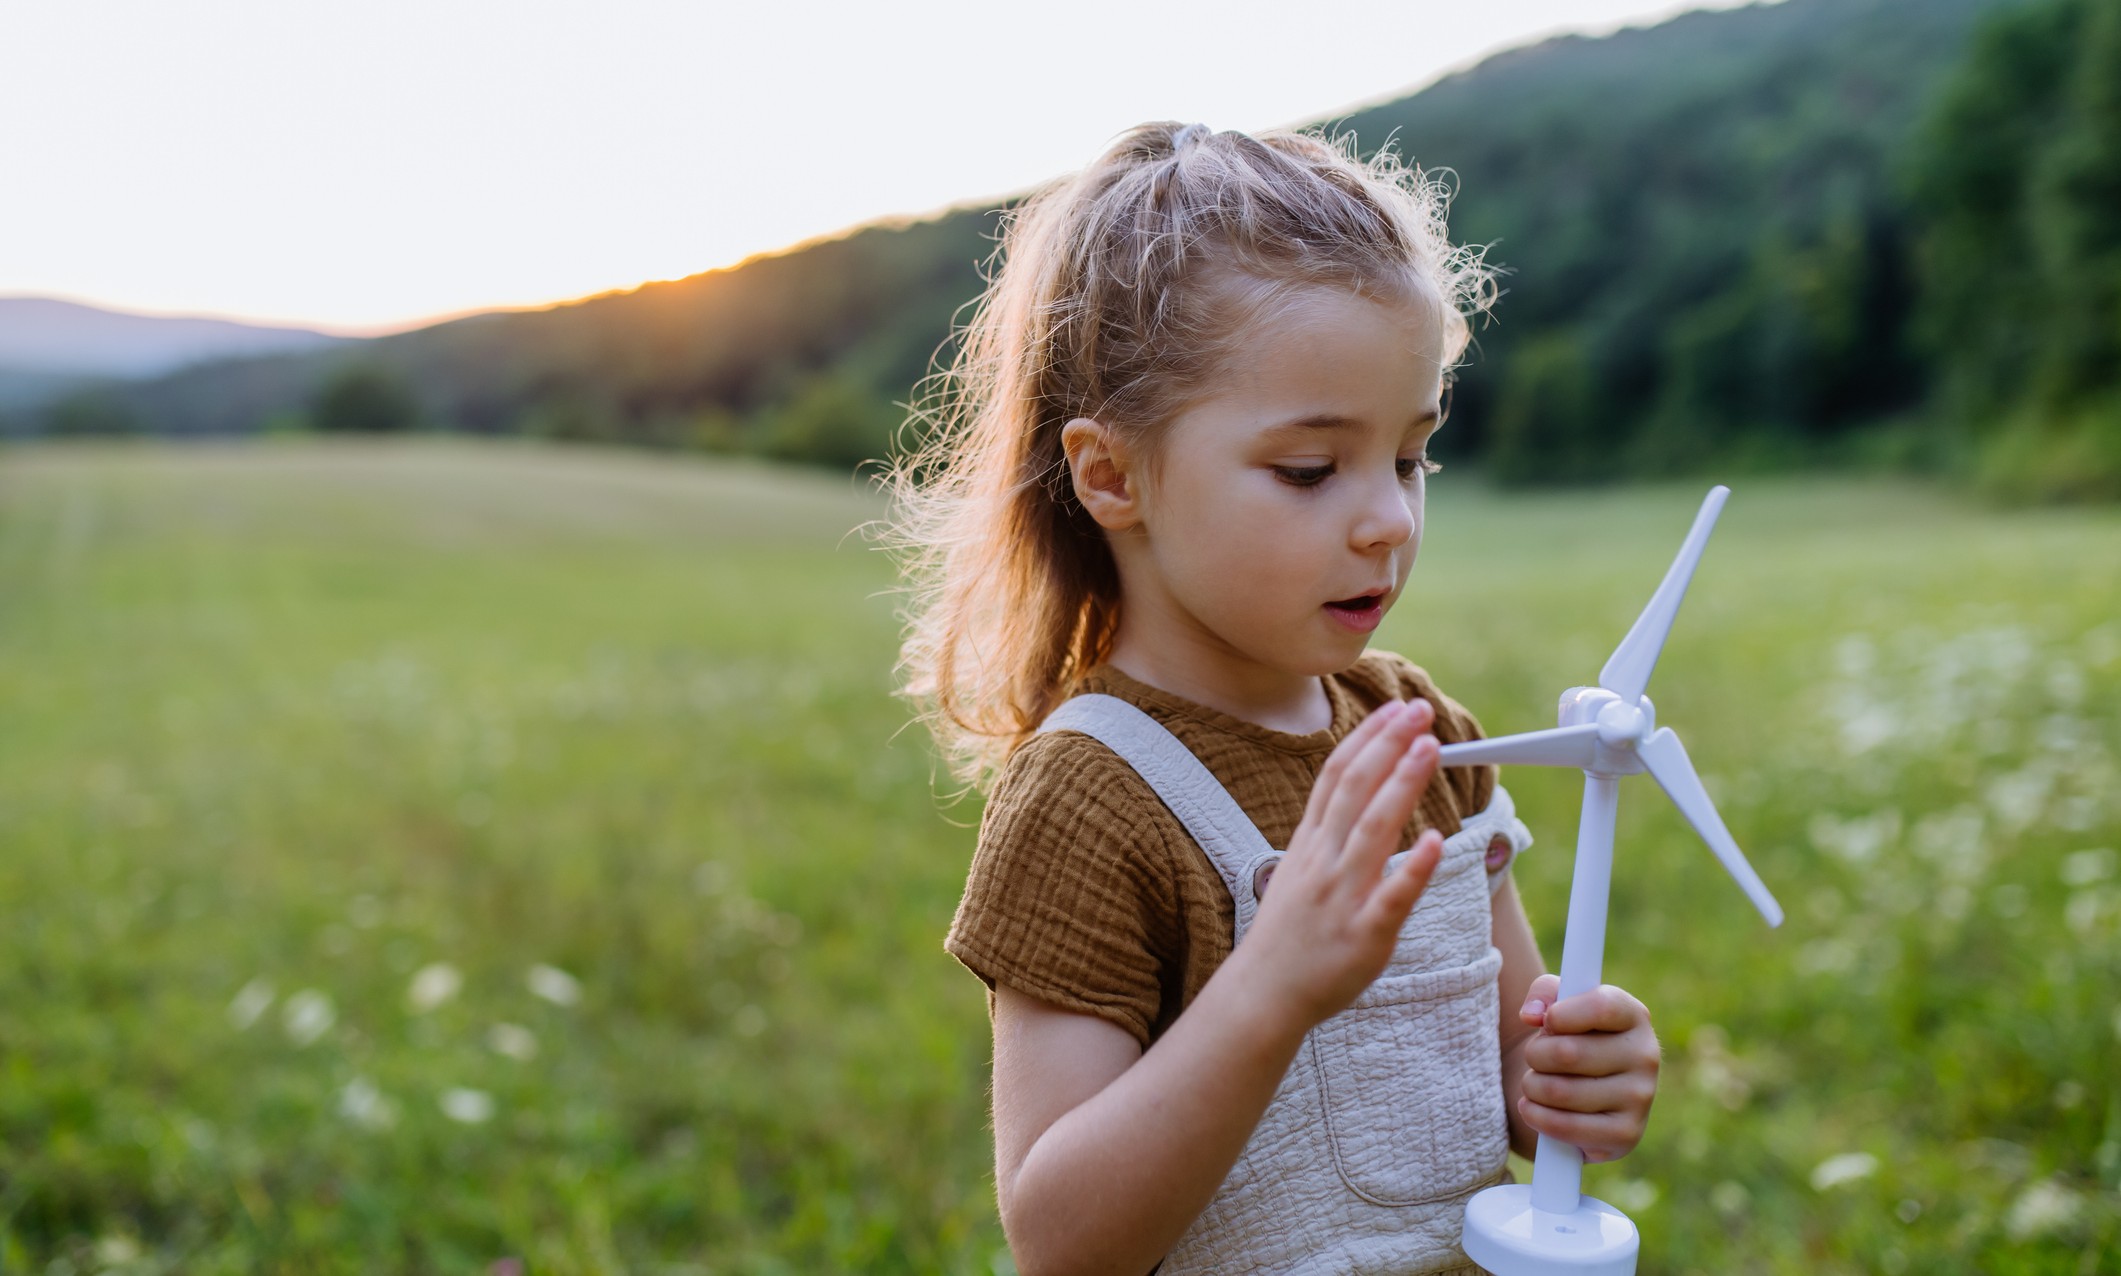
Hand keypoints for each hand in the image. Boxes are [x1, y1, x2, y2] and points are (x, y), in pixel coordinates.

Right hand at [1235, 699, 1444, 1032]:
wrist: (1265, 993)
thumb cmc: (1289, 934)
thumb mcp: (1299, 871)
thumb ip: (1328, 834)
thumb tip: (1360, 795)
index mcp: (1310, 844)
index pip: (1337, 777)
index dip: (1367, 739)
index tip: (1394, 709)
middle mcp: (1324, 862)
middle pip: (1355, 791)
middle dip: (1388, 745)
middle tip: (1418, 710)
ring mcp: (1343, 897)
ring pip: (1372, 831)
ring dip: (1401, 785)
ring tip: (1429, 748)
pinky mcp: (1365, 935)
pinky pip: (1391, 897)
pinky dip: (1411, 868)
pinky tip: (1433, 841)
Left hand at [1515, 976, 1659, 1162]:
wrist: (1580, 1090)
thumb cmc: (1567, 1037)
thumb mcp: (1557, 1003)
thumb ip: (1544, 992)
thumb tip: (1532, 1015)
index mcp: (1634, 1016)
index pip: (1601, 1008)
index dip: (1560, 1015)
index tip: (1546, 1023)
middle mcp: (1645, 1055)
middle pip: (1568, 1053)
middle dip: (1535, 1055)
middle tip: (1535, 1058)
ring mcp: (1640, 1098)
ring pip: (1559, 1091)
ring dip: (1532, 1087)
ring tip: (1535, 1083)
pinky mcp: (1626, 1135)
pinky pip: (1565, 1127)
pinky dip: (1535, 1116)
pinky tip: (1532, 1108)